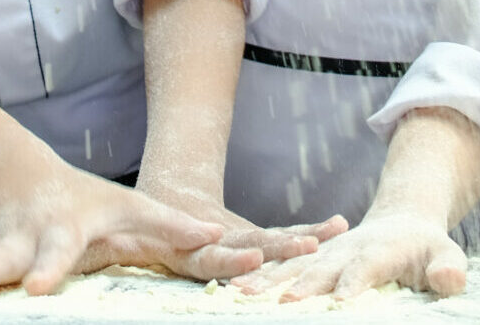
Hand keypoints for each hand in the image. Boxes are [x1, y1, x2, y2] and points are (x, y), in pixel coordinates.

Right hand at [0, 150, 253, 299]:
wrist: (14, 169)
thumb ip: (168, 224)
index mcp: (64, 227)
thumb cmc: (82, 198)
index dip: (50, 267)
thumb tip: (217, 237)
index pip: (60, 250)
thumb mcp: (126, 206)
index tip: (38, 288)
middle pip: (12, 256)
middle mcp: (27, 235)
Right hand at [137, 179, 342, 262]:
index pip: (211, 260)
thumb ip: (161, 233)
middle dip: (282, 251)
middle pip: (251, 253)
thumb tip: (180, 235)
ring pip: (271, 247)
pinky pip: (278, 239)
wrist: (155, 217)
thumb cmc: (146, 221)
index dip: (233, 262)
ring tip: (332, 231)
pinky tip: (337, 224)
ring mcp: (235, 251)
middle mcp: (217, 253)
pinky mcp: (248, 244)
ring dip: (302, 240)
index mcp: (190, 252)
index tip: (255, 258)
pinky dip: (305, 231)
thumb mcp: (143, 224)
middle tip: (310, 248)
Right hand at [235, 211, 466, 301]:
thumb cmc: (428, 249)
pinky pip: (282, 267)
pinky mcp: (311, 258)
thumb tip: (451, 280)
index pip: (365, 268)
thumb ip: (449, 269)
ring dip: (269, 279)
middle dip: (302, 286)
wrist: (402, 222)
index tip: (339, 303)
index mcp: (380, 248)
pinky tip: (236, 288)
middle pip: (322, 267)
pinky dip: (259, 276)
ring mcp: (325, 251)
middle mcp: (346, 248)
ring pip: (294, 265)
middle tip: (285, 305)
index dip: (352, 284)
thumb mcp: (446, 255)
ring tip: (243, 293)